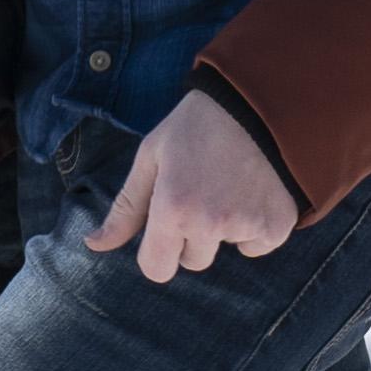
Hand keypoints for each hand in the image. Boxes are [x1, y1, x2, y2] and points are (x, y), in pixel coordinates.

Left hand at [83, 91, 297, 284]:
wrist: (259, 101)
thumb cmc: (197, 126)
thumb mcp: (152, 157)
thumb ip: (126, 207)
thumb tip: (94, 244)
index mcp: (172, 209)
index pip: (156, 269)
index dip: (157, 252)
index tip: (166, 229)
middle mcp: (209, 223)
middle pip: (193, 261)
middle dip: (193, 237)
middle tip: (203, 192)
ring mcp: (246, 226)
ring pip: (226, 249)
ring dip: (225, 230)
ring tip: (230, 185)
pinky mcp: (277, 225)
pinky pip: (257, 245)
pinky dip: (256, 226)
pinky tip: (254, 191)